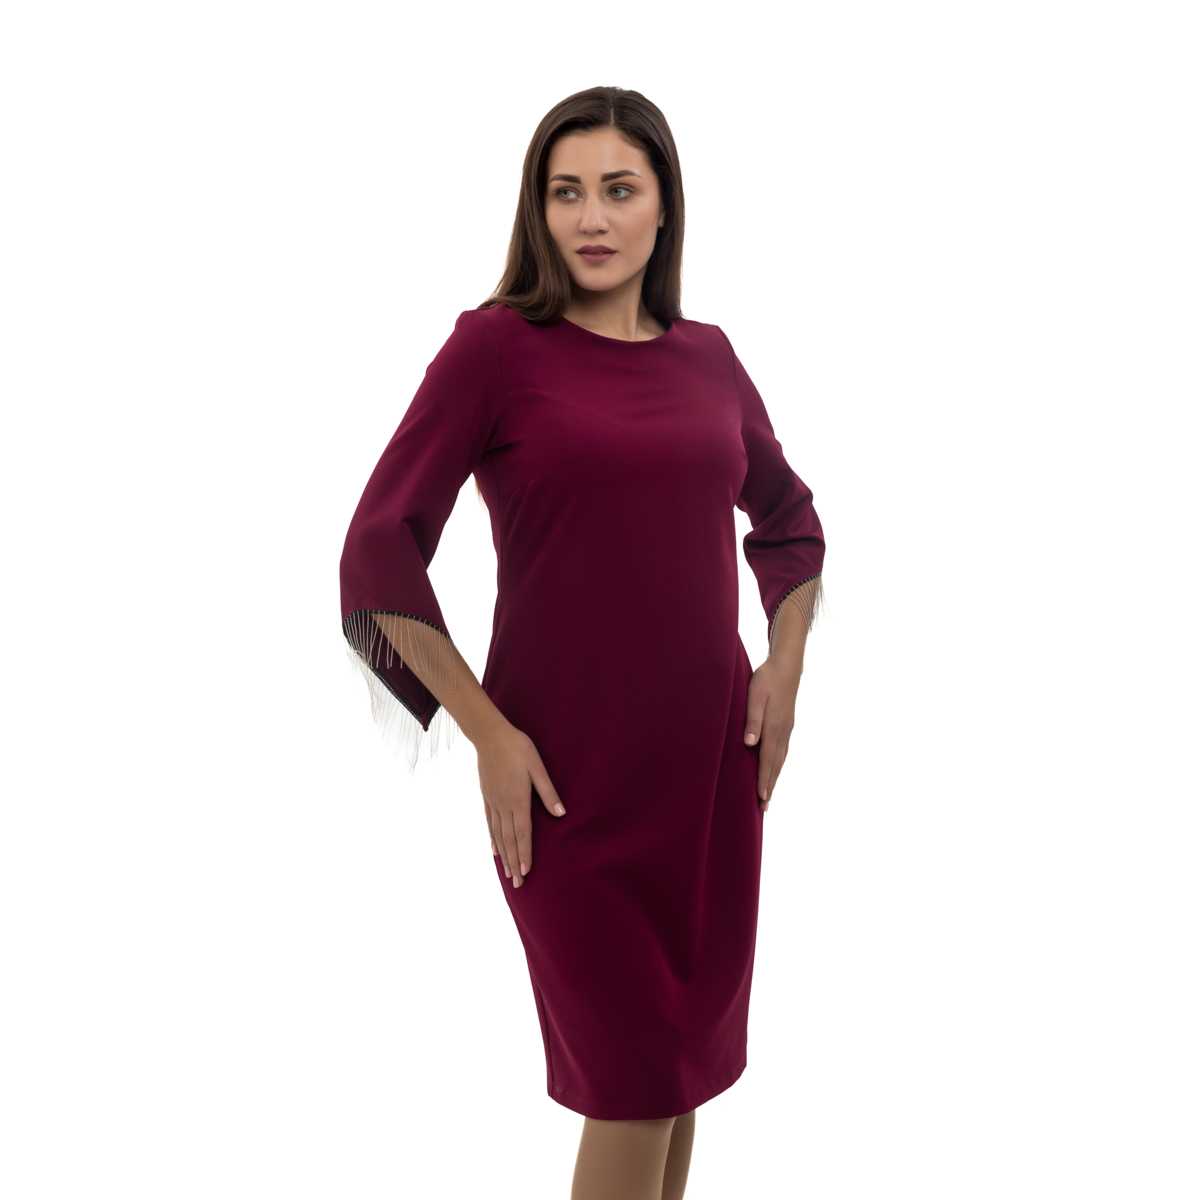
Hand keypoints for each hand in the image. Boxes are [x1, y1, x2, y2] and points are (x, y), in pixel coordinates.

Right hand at [475, 718, 564, 887]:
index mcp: (518, 799)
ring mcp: (493, 802)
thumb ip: (548, 791)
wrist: (489, 735)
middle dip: (514, 862)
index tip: (526, 872)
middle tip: (517, 883)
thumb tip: (561, 813)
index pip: (522, 833)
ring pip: (498, 835)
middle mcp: (504, 805)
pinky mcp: (487, 796)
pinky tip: (494, 850)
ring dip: (504, 855)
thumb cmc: (517, 747)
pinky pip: (490, 823)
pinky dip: (493, 839)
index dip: (525, 854)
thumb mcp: (537, 766)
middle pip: (509, 840)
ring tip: (507, 873)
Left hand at [744, 653, 801, 811]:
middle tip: (764, 807)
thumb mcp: (755, 695)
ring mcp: (787, 729)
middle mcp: (783, 731)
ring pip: (781, 759)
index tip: (761, 797)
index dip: (763, 779)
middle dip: (769, 786)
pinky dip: (778, 765)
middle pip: (776, 764)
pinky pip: (783, 751)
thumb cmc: (767, 678)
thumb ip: (753, 719)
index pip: (767, 758)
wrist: (787, 666)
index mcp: (774, 726)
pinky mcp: (787, 725)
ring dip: (774, 778)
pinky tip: (774, 770)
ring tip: (768, 795)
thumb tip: (750, 743)